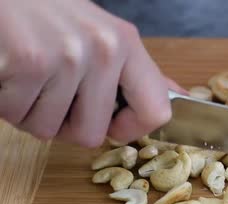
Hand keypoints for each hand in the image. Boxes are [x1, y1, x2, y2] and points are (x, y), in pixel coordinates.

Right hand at [0, 0, 173, 146]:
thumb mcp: (101, 34)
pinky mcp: (28, 62)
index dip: (131, 131)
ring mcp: (66, 56)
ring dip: (30, 112)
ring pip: (48, 129)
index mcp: (126, 44)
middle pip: (91, 134)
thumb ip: (136, 72)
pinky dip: (7, 102)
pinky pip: (17, 115)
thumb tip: (179, 97)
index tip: (111, 124)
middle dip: (63, 123)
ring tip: (27, 75)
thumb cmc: (46, 14)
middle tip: (49, 89)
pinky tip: (9, 71)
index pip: (156, 112)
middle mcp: (103, 49)